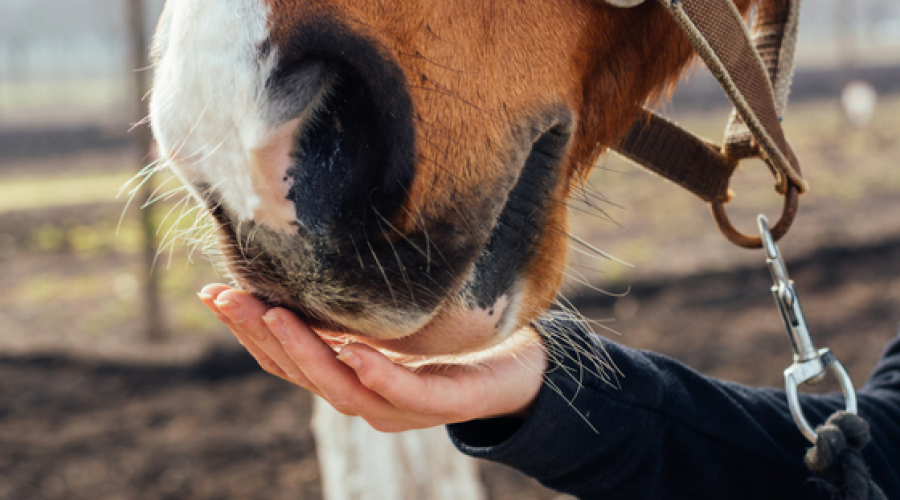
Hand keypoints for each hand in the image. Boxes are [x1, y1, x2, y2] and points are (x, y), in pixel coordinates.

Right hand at [198, 284, 546, 432]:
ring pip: (340, 389)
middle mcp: (368, 396)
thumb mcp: (392, 316)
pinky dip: (374, 373)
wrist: (520, 365)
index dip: (248, 330)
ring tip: (272, 314)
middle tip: (225, 297)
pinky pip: (403, 392)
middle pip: (301, 373)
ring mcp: (403, 406)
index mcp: (350, 375)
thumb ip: (352, 305)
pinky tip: (353, 350)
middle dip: (259, 335)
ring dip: (304, 352)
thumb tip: (311, 258)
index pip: (288, 358)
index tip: (214, 293)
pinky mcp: (443, 402)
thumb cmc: (453, 340)